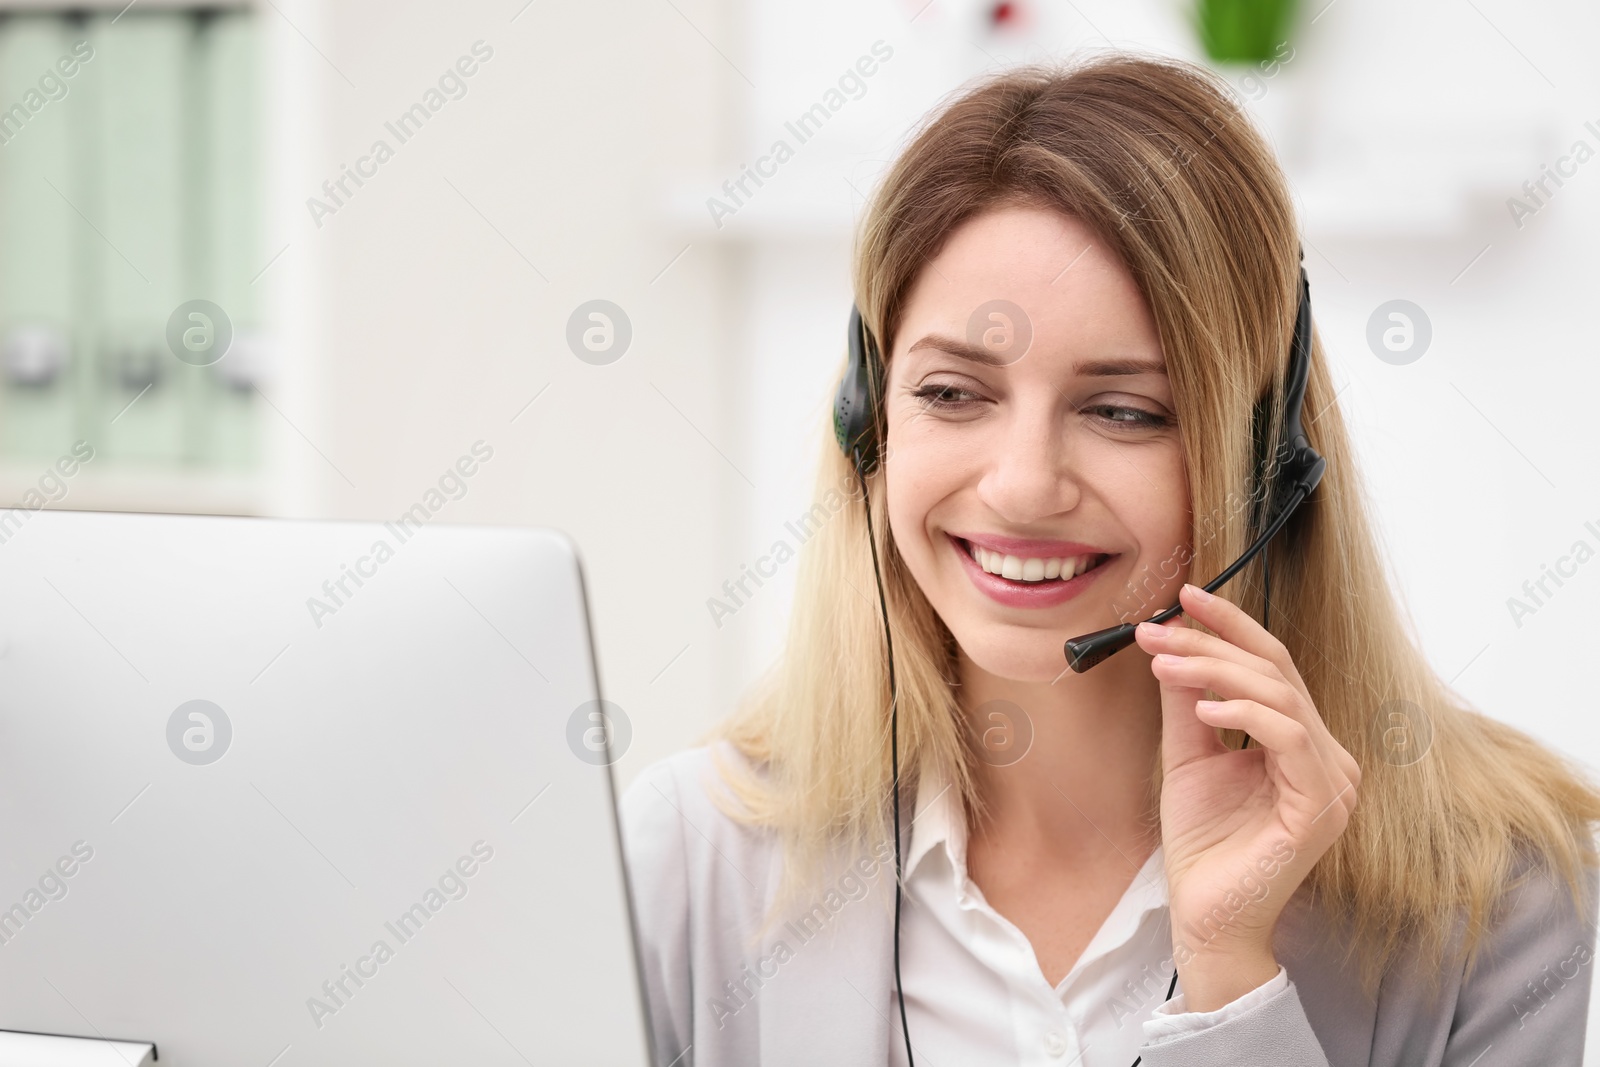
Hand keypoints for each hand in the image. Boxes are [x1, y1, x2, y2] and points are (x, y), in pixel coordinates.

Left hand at [1133, 582, 1360, 1009]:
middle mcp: (1326, 755)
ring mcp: (1332, 781)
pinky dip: (1246, 715)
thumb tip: (1172, 646)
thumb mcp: (1188, 757)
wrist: (1206, 916)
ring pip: (1282, 695)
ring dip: (1217, 672)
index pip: (1271, 665)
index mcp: (1302, 741)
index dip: (1230, 626)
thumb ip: (1187, 703)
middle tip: (1157, 629)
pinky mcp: (1321, 806)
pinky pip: (1290, 738)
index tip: (1183, 595)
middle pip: (1276, 671)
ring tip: (1165, 665)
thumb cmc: (1203, 845)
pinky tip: (1204, 710)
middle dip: (1212, 642)